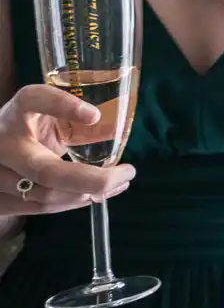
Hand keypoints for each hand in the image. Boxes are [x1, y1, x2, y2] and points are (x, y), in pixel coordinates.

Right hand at [0, 84, 135, 217]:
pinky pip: (40, 208)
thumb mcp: (42, 110)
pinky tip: (94, 195)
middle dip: (94, 179)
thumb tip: (111, 127)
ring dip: (88, 194)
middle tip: (127, 173)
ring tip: (117, 184)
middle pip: (47, 172)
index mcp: (15, 112)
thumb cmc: (22, 125)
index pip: (34, 99)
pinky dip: (72, 203)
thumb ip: (70, 114)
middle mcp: (1, 145)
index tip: (94, 115)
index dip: (63, 105)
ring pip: (46, 196)